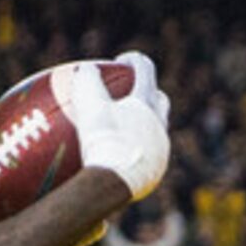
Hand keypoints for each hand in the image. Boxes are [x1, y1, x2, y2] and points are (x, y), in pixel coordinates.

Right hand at [53, 53, 170, 201]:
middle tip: (127, 95)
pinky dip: (136, 149)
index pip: (145, 70)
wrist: (113, 184)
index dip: (133, 61)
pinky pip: (147, 155)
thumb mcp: (88, 106)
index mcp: (146, 102)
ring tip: (124, 127)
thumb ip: (87, 81)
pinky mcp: (155, 171)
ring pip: (156, 129)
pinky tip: (119, 156)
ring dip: (143, 123)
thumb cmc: (101, 140)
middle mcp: (159, 123)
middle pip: (158, 99)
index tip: (121, 62)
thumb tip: (86, 69)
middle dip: (145, 92)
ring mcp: (160, 149)